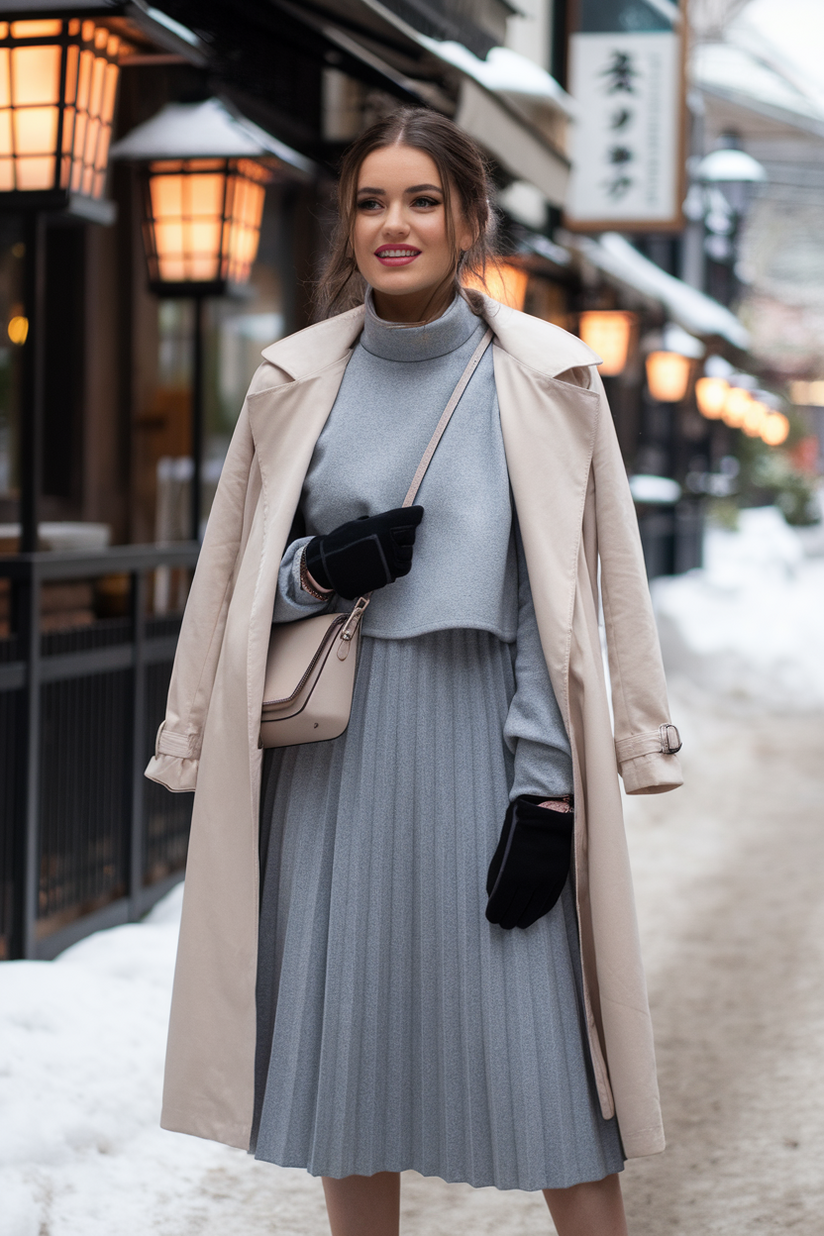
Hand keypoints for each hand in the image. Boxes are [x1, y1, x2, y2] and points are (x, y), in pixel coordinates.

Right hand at [305, 506, 423, 600]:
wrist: (327, 565)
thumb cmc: (339, 542)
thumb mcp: (357, 525)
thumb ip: (376, 522)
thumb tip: (391, 520)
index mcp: (382, 525)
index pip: (410, 517)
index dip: (415, 514)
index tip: (418, 512)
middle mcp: (389, 542)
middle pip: (410, 536)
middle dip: (405, 535)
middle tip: (396, 535)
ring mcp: (389, 560)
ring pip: (407, 554)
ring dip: (402, 552)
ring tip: (390, 550)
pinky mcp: (387, 575)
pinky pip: (401, 569)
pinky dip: (398, 565)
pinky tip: (388, 561)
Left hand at [485, 795, 573, 929]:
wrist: (547, 814)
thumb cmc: (519, 829)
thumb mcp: (502, 850)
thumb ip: (497, 875)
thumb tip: (494, 896)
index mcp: (511, 872)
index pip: (501, 903)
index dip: (495, 913)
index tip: (492, 918)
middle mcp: (530, 880)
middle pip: (516, 909)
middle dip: (508, 918)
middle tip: (504, 923)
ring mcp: (546, 880)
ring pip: (534, 909)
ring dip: (524, 919)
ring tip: (518, 923)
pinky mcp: (559, 878)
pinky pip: (549, 902)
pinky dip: (540, 911)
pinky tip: (534, 915)